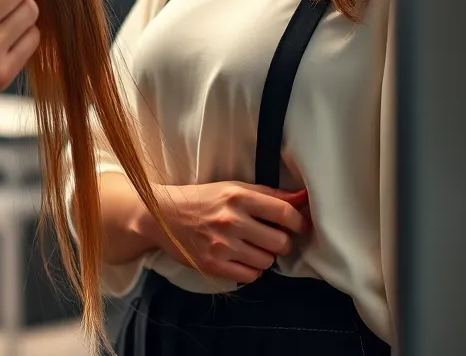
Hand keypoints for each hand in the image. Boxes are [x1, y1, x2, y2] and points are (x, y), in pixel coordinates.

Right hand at [141, 182, 309, 283]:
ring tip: (250, 246)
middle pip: (281, 242)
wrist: (162, 215)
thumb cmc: (202, 199)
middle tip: (270, 237)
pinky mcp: (213, 265)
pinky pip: (251, 276)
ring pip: (267, 262)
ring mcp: (222, 245)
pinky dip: (251, 269)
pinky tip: (241, 257)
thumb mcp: (233, 188)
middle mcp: (231, 220)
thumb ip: (269, 194)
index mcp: (238, 196)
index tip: (298, 226)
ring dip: (265, 256)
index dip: (298, 222)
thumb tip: (303, 196)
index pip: (284, 213)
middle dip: (281, 242)